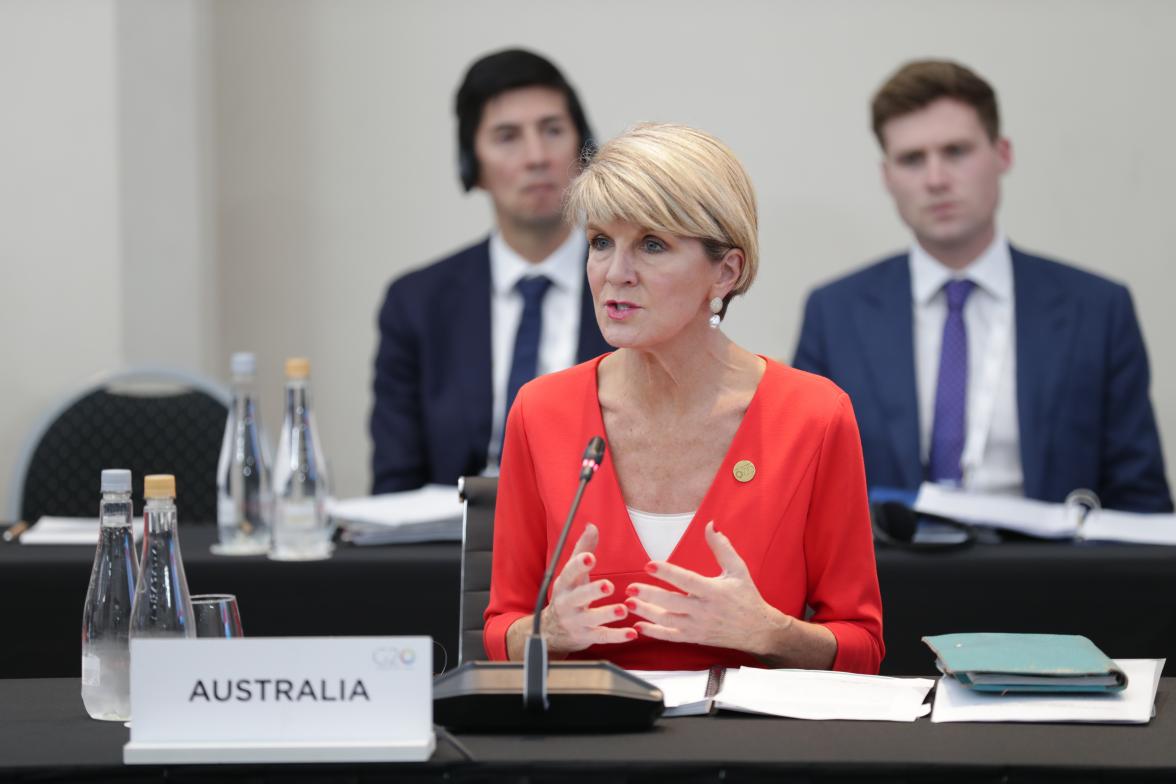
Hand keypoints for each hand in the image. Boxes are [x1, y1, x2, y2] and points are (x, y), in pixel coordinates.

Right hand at [540, 523, 636, 654]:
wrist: (552, 630)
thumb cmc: (568, 594)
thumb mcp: (572, 573)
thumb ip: (583, 549)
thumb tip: (591, 525)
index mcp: (564, 584)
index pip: (569, 572)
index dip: (579, 565)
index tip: (590, 557)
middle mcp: (568, 603)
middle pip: (579, 597)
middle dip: (592, 591)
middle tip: (608, 585)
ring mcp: (577, 622)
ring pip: (591, 619)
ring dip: (607, 614)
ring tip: (623, 609)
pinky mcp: (587, 636)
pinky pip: (602, 637)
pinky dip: (617, 636)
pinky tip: (632, 633)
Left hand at [625, 521, 789, 654]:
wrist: (757, 630)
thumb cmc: (746, 597)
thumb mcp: (738, 570)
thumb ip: (722, 547)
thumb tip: (710, 525)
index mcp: (714, 591)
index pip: (687, 580)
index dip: (667, 573)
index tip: (649, 565)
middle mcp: (704, 610)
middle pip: (672, 603)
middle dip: (650, 596)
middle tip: (631, 588)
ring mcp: (698, 626)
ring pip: (668, 621)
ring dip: (647, 613)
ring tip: (628, 604)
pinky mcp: (695, 638)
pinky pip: (671, 637)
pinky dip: (654, 633)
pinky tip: (638, 626)